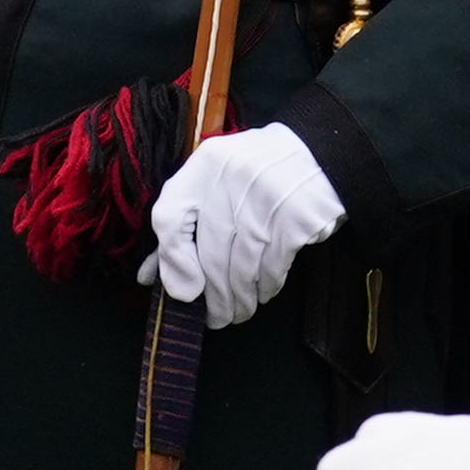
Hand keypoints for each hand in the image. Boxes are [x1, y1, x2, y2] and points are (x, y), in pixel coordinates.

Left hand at [138, 124, 343, 328]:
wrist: (319, 153)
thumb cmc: (256, 176)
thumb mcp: (214, 184)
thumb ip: (180, 226)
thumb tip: (150, 276)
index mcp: (205, 164)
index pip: (169, 216)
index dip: (171, 262)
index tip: (184, 292)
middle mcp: (232, 177)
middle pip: (209, 254)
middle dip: (214, 297)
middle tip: (217, 317)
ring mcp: (267, 197)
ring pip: (242, 267)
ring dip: (240, 299)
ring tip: (240, 310)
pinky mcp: (297, 217)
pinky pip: (273, 266)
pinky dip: (266, 286)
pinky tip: (263, 290)